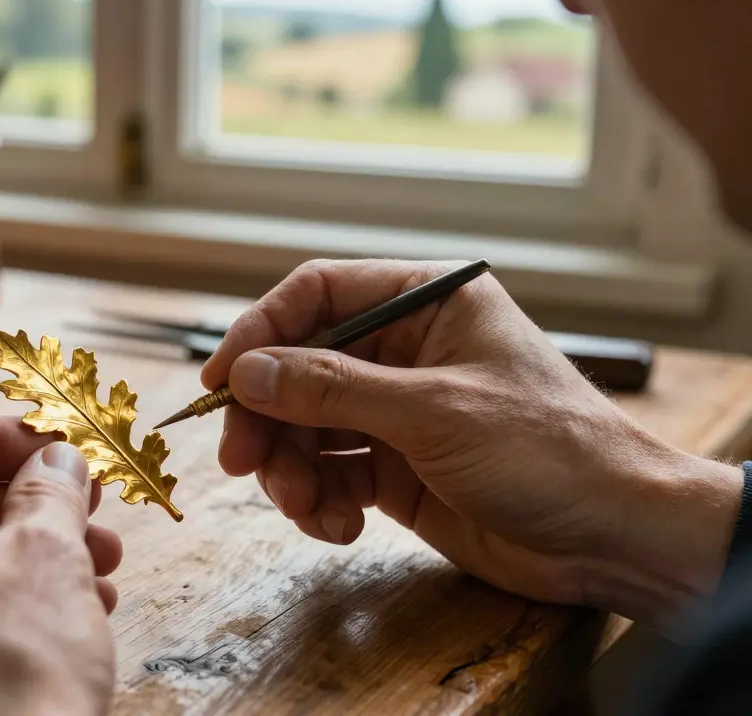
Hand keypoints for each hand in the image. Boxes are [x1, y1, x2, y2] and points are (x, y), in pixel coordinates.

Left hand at [0, 416, 121, 715]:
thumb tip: (56, 464)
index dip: (1, 438)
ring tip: (89, 578)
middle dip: (17, 509)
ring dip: (6, 565)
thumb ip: (48, 491)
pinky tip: (44, 627)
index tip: (54, 443)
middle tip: (83, 512)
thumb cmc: (7, 682)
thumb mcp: (46, 558)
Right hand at [203, 259, 741, 624]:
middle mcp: (405, 350)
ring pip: (307, 426)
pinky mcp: (397, 469)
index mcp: (425, 303)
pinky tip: (339, 527)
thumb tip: (246, 371)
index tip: (220, 380)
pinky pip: (331, 473)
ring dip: (291, 469)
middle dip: (267, 416)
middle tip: (240, 461)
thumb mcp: (434, 412)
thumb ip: (332, 388)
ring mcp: (398, 411)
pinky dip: (321, 501)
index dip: (260, 332)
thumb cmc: (550, 451)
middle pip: (299, 367)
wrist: (614, 538)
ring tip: (304, 507)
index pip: (318, 294)